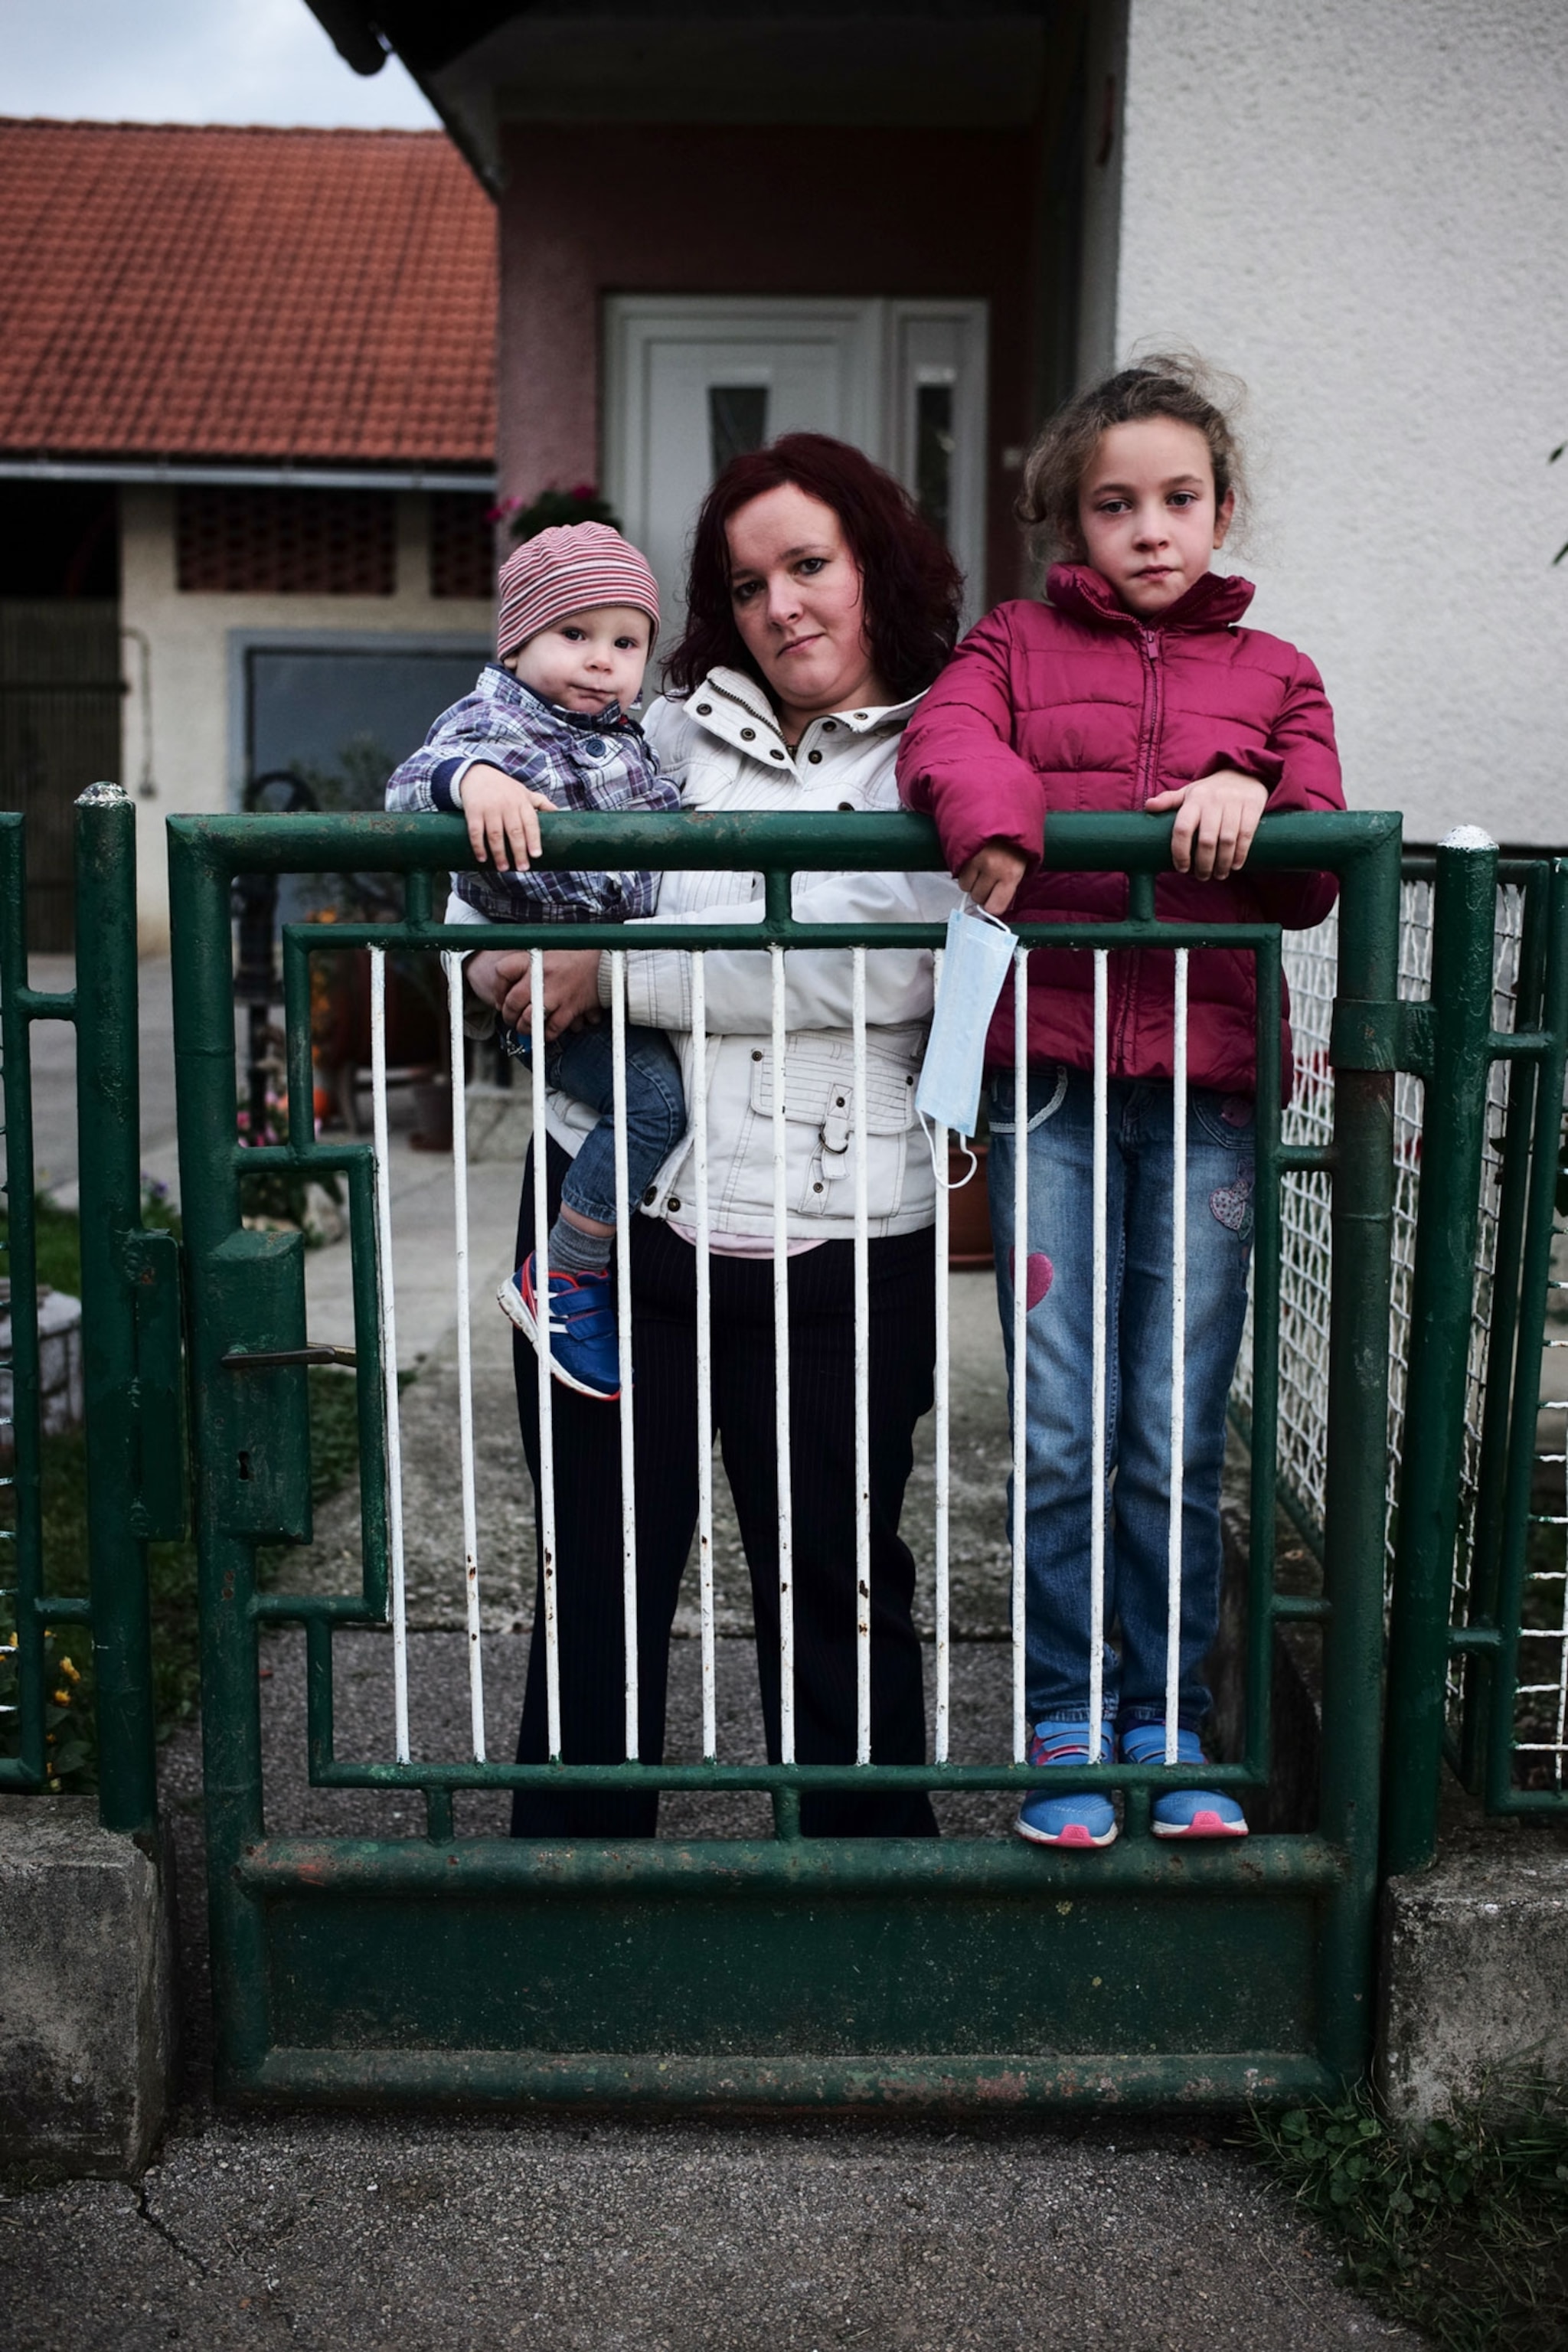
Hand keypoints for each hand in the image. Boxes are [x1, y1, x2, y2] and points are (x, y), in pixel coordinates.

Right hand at [460, 764, 555, 872]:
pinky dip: (479, 846)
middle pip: (515, 832)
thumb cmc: (505, 788)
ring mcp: (490, 808)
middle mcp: (507, 805)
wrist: (477, 774)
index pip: (531, 822)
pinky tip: (483, 858)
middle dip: (519, 851)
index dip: (534, 839)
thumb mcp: (524, 792)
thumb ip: (541, 802)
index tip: (536, 855)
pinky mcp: (473, 811)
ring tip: (503, 868)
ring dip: (500, 853)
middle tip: (523, 868)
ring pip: (496, 835)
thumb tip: (560, 812)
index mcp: (522, 802)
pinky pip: (476, 832)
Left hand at [466, 946, 602, 1040]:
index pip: (502, 972)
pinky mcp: (571, 1007)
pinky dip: (547, 1034)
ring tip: (526, 1028)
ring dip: (525, 1028)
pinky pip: (552, 1028)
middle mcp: (542, 975)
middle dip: (509, 1015)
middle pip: (512, 1001)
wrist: (606, 961)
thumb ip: (530, 964)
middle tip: (511, 1018)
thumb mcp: (549, 950)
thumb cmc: (577, 956)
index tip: (500, 998)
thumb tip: (510, 988)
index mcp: (534, 957)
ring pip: (529, 1019)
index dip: (498, 989)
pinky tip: (546, 1032)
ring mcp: (556, 992)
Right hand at [954, 839, 1029, 916]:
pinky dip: (963, 870)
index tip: (994, 900)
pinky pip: (957, 873)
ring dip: (971, 881)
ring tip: (980, 867)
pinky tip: (972, 860)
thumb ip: (1012, 884)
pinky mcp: (961, 852)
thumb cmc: (1015, 836)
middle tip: (989, 879)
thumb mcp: (1023, 862)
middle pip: (978, 898)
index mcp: (1011, 873)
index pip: (995, 907)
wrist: (1000, 805)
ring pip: (965, 887)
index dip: (993, 905)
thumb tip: (1000, 903)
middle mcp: (992, 868)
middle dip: (982, 891)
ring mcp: (974, 859)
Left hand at [1145, 769, 1268, 880]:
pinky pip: (1246, 835)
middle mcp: (1213, 801)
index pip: (1182, 829)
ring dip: (1222, 863)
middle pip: (1206, 841)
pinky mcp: (1252, 806)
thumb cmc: (1211, 790)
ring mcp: (1234, 803)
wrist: (1244, 771)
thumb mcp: (1189, 792)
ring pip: (1227, 841)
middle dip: (1203, 864)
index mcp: (1194, 799)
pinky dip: (1240, 854)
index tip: (1182, 868)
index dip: (1180, 852)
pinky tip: (1235, 865)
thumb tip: (1147, 806)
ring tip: (1219, 875)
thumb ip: (1169, 800)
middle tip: (1202, 876)